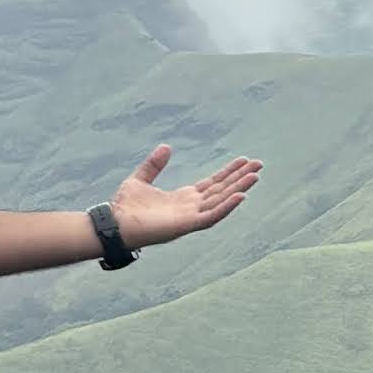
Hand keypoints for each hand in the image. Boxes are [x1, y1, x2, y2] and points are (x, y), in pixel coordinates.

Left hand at [109, 141, 259, 244]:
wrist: (114, 224)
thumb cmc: (124, 207)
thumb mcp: (140, 179)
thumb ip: (154, 165)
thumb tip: (166, 147)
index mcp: (183, 198)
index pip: (212, 184)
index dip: (228, 172)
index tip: (244, 160)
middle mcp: (191, 207)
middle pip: (222, 190)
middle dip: (240, 178)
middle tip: (259, 164)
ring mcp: (191, 217)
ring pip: (221, 201)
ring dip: (238, 189)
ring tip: (255, 176)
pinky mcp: (187, 225)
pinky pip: (212, 216)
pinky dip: (226, 207)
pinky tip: (240, 196)